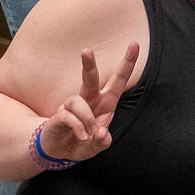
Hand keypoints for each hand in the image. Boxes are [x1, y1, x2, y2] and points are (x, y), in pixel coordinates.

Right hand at [33, 44, 141, 165]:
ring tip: (88, 135)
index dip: (127, 63)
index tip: (135, 44)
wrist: (60, 151)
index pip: (118, 80)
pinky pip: (69, 116)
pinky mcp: (59, 115)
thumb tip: (100, 133)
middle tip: (86, 50)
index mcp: (105, 103)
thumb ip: (103, 142)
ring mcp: (71, 106)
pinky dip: (78, 128)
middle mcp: (89, 100)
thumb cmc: (83, 142)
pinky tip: (81, 136)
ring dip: (87, 120)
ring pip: (78, 101)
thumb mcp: (98, 146)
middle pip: (89, 78)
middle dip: (88, 65)